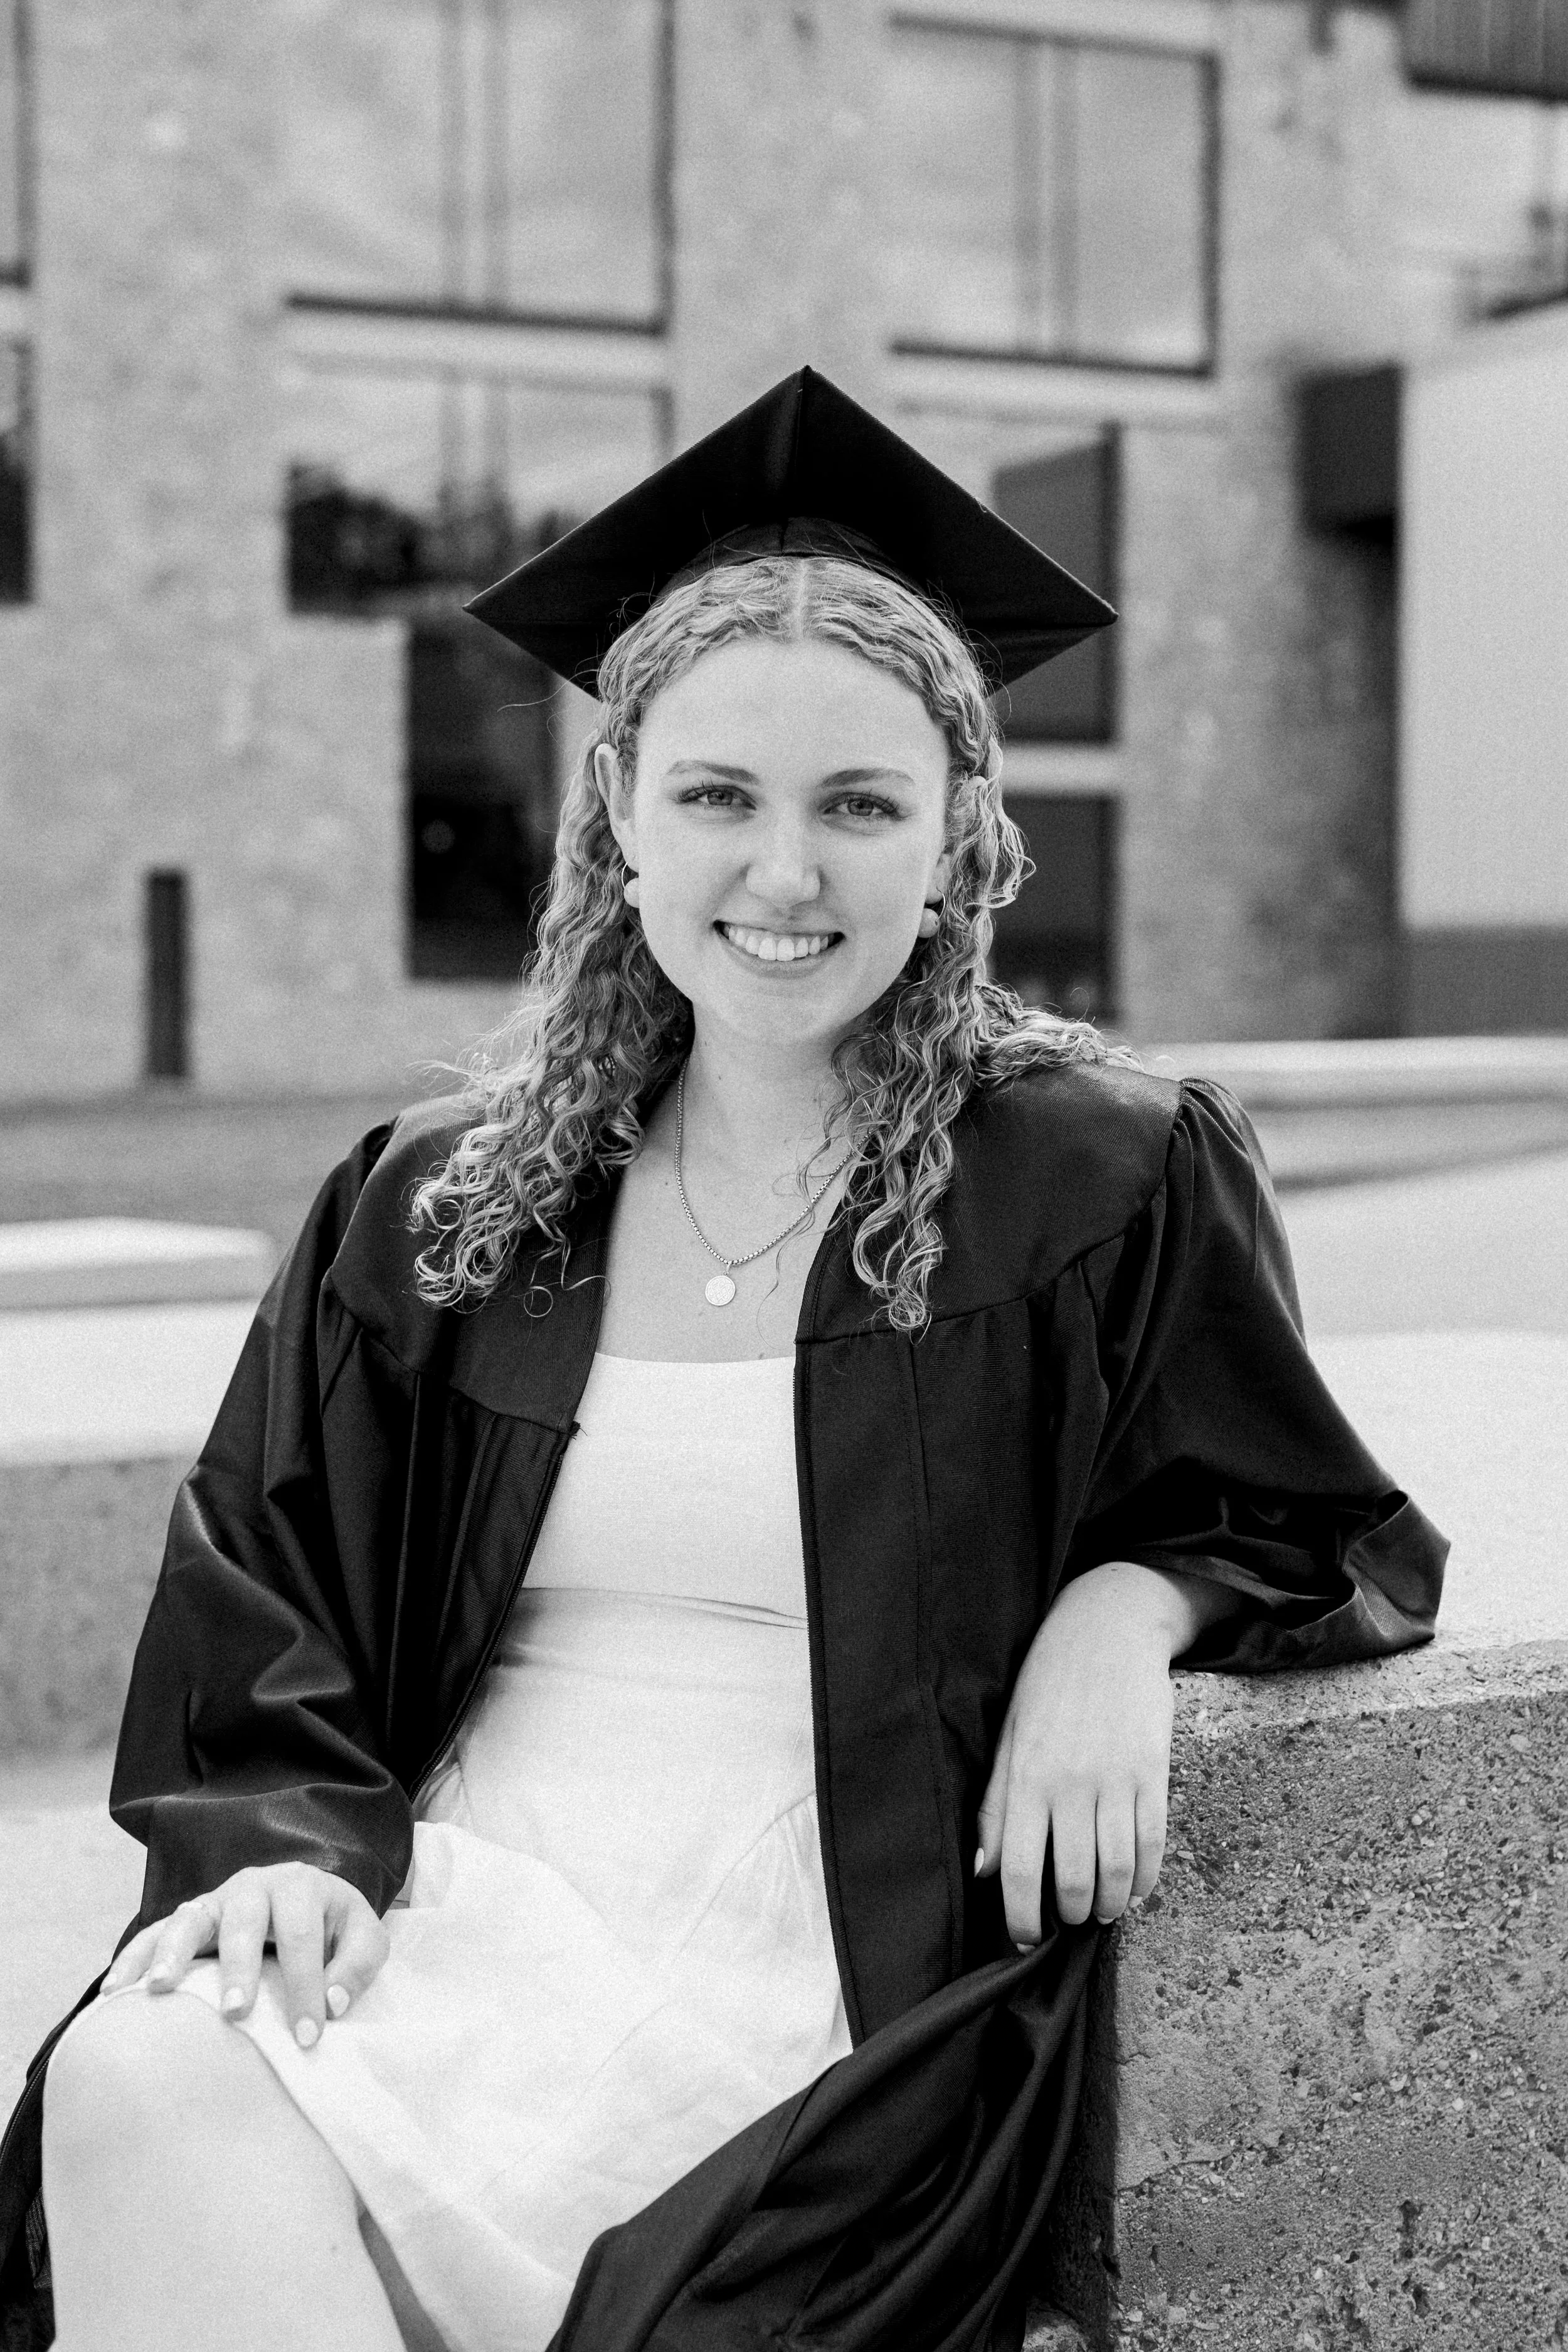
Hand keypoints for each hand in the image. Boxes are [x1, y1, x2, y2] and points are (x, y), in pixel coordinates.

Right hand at [98, 1862, 390, 2048]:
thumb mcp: (363, 1934)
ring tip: (158, 1988)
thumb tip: (333, 2004)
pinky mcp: (188, 1918)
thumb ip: (359, 1964)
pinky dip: (134, 1957)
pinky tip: (116, 1990)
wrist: (305, 1899)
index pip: (302, 1935)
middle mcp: (253, 1886)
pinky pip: (153, 1933)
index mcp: (300, 1886)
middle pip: (243, 1922)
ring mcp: (215, 1900)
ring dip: (173, 1953)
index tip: (308, 2036)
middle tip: (235, 2013)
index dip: (306, 1985)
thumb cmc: (333, 1927)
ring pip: (189, 1919)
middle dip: (239, 1968)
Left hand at [976, 1561, 1225, 1943]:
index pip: (1020, 1869)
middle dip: (1069, 1915)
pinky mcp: (1154, 1774)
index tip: (1024, 1937)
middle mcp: (1072, 1784)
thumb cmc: (1047, 1682)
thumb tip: (983, 1871)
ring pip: (1117, 1871)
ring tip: (1099, 1911)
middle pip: (1074, 1880)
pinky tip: (1133, 1890)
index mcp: (1027, 1776)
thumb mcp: (1009, 1736)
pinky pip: (1153, 1845)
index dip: (1021, 1916)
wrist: (1109, 1628)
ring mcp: (1117, 1780)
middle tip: (1065, 1920)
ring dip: (1108, 1905)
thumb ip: (996, 1806)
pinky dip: (1144, 1880)